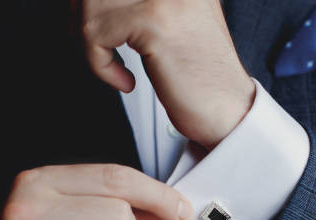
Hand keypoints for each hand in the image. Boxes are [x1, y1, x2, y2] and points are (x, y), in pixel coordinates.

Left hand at [82, 0, 255, 149]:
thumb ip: (140, 5)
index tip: (92, 28)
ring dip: (90, 42)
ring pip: (92, 3)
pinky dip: (99, 64)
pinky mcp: (154, 21)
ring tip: (112, 68)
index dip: (92, 5)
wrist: (230, 112)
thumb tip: (92, 2)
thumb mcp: (172, 25)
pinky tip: (125, 82)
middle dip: (84, 18)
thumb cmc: (201, 79)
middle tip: (96, 49)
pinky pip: (96, 32)